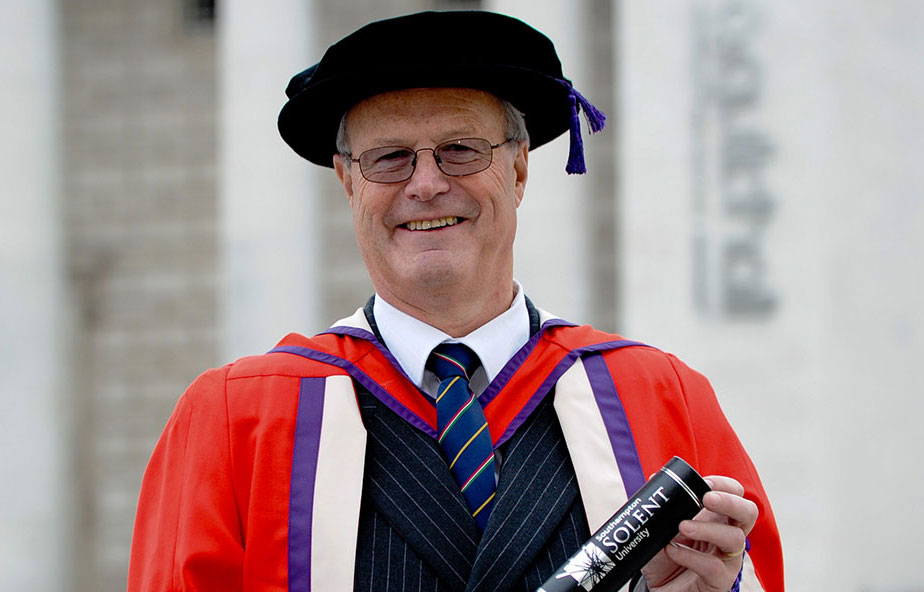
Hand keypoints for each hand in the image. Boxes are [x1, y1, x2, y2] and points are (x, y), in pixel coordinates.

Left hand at [640, 475, 756, 591]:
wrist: (658, 589)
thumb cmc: (664, 555)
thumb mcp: (660, 527)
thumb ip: (662, 505)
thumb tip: (655, 477)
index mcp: (716, 517)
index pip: (735, 494)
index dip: (725, 485)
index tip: (705, 481)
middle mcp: (727, 536)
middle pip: (748, 513)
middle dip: (730, 502)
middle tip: (707, 498)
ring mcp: (726, 560)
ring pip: (735, 539)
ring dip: (707, 529)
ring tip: (681, 527)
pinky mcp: (719, 582)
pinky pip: (714, 567)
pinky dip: (691, 556)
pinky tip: (672, 550)